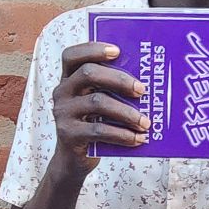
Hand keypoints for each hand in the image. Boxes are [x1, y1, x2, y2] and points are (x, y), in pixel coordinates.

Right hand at [51, 41, 149, 171]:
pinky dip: (122, 134)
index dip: (93, 49)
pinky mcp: (68, 135)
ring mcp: (63, 113)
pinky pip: (99, 130)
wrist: (74, 159)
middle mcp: (62, 92)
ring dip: (127, 112)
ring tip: (146, 122)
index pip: (73, 55)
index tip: (117, 51)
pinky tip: (138, 138)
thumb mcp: (98, 103)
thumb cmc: (93, 124)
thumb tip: (145, 82)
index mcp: (69, 79)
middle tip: (141, 89)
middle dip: (119, 79)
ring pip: (97, 102)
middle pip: (88, 73)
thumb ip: (110, 89)